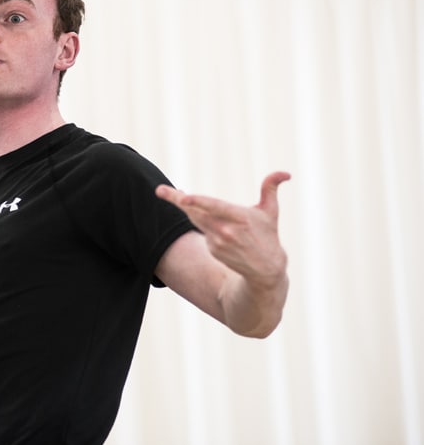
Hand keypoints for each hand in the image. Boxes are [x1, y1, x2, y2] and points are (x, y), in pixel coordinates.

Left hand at [156, 172, 290, 284]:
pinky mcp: (212, 250)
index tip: (182, 197)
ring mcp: (217, 242)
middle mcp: (226, 231)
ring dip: (185, 207)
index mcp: (240, 218)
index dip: (198, 202)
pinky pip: (202, 230)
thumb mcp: (271, 212)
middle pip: (196, 213)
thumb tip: (286, 173)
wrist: (266, 271)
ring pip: (196, 220)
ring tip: (167, 193)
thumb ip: (270, 189)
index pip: (214, 207)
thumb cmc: (268, 236)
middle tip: (159, 190)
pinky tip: (201, 216)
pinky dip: (199, 220)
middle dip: (177, 200)